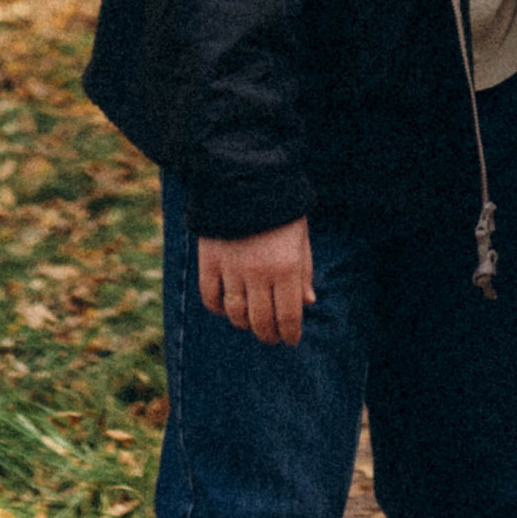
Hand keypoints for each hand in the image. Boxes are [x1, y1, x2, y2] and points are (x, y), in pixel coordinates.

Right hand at [197, 218, 314, 344]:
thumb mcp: (301, 237)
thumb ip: (305, 271)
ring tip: (252, 323)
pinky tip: (228, 307)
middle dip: (269, 335)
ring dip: (245, 325)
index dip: (290, 334)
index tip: (291, 339)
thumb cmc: (280, 208)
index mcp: (287, 267)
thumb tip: (307, 303)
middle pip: (261, 321)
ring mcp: (232, 268)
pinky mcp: (209, 260)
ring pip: (236, 314)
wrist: (246, 177)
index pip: (288, 317)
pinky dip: (219, 308)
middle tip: (272, 336)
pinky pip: (211, 298)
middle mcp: (259, 272)